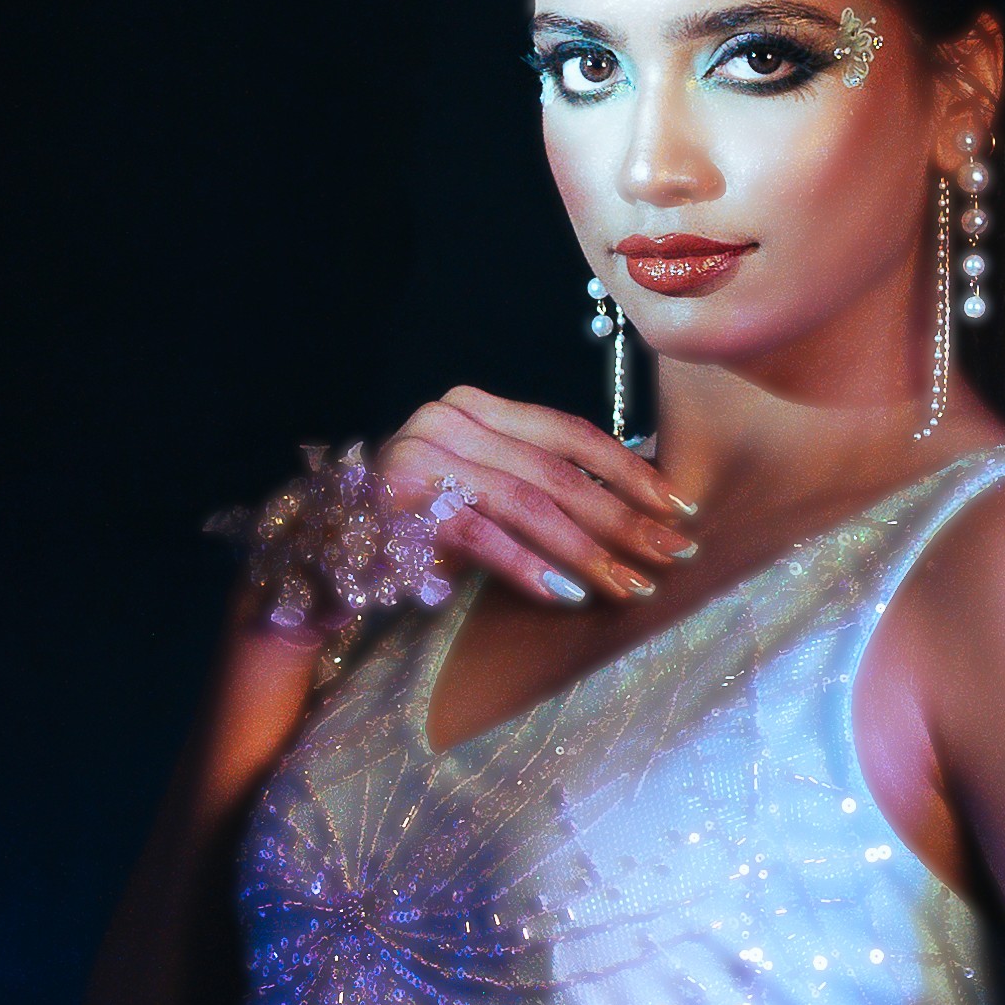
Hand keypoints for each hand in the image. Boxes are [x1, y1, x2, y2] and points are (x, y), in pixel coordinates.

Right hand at [374, 387, 697, 608]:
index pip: (568, 433)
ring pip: (529, 505)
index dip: (628, 471)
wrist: (328, 558)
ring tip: (630, 586)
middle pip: (557, 474)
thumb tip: (630, 509)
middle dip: (622, 519)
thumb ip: (537, 486)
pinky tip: (569, 595)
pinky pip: (483, 538)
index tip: (676, 506)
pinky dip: (529, 568)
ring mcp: (424, 461)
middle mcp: (449, 422)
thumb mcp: (481, 495)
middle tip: (670, 554)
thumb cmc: (416, 530)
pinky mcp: (405, 508)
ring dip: (588, 552)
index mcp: (475, 408)